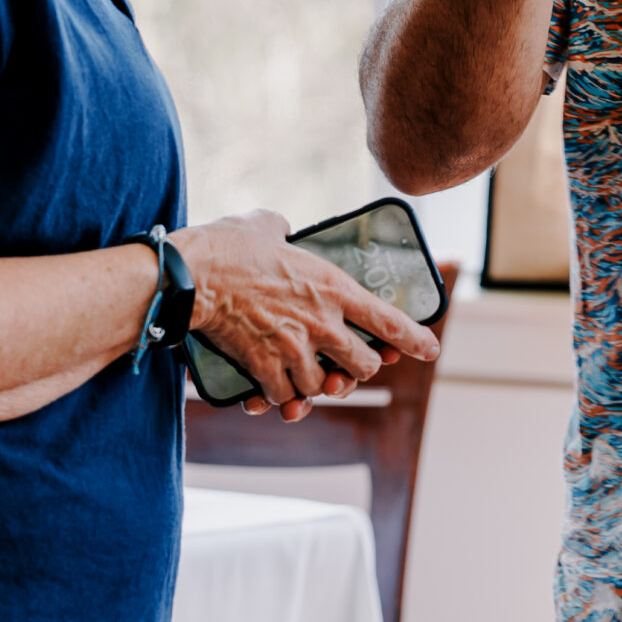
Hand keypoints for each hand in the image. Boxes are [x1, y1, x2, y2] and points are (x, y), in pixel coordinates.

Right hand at [170, 211, 440, 421]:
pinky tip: (268, 388)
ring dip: (312, 386)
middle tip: (343, 369)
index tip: (430, 350)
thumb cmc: (226, 247)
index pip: (388, 321)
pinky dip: (278, 395)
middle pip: (362, 367)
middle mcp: (322, 322)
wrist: (191, 277)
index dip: (414, 339)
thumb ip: (283, 230)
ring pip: (321, 388)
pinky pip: (283, 395)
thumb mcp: (266, 226)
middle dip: (355, 373)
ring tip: (301, 377)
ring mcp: (294, 348)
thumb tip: (281, 228)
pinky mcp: (264, 367)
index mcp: (332, 286)